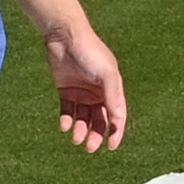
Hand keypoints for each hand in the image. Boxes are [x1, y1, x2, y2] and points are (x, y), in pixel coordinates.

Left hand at [48, 27, 129, 150]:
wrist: (65, 36)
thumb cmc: (90, 52)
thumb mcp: (106, 73)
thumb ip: (113, 96)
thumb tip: (119, 119)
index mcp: (112, 90)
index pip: (117, 116)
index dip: (116, 132)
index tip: (111, 146)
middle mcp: (99, 93)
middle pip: (100, 120)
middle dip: (96, 135)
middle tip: (90, 147)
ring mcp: (82, 93)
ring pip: (84, 118)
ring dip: (81, 130)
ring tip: (75, 138)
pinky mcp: (66, 90)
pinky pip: (67, 110)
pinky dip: (67, 120)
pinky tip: (64, 125)